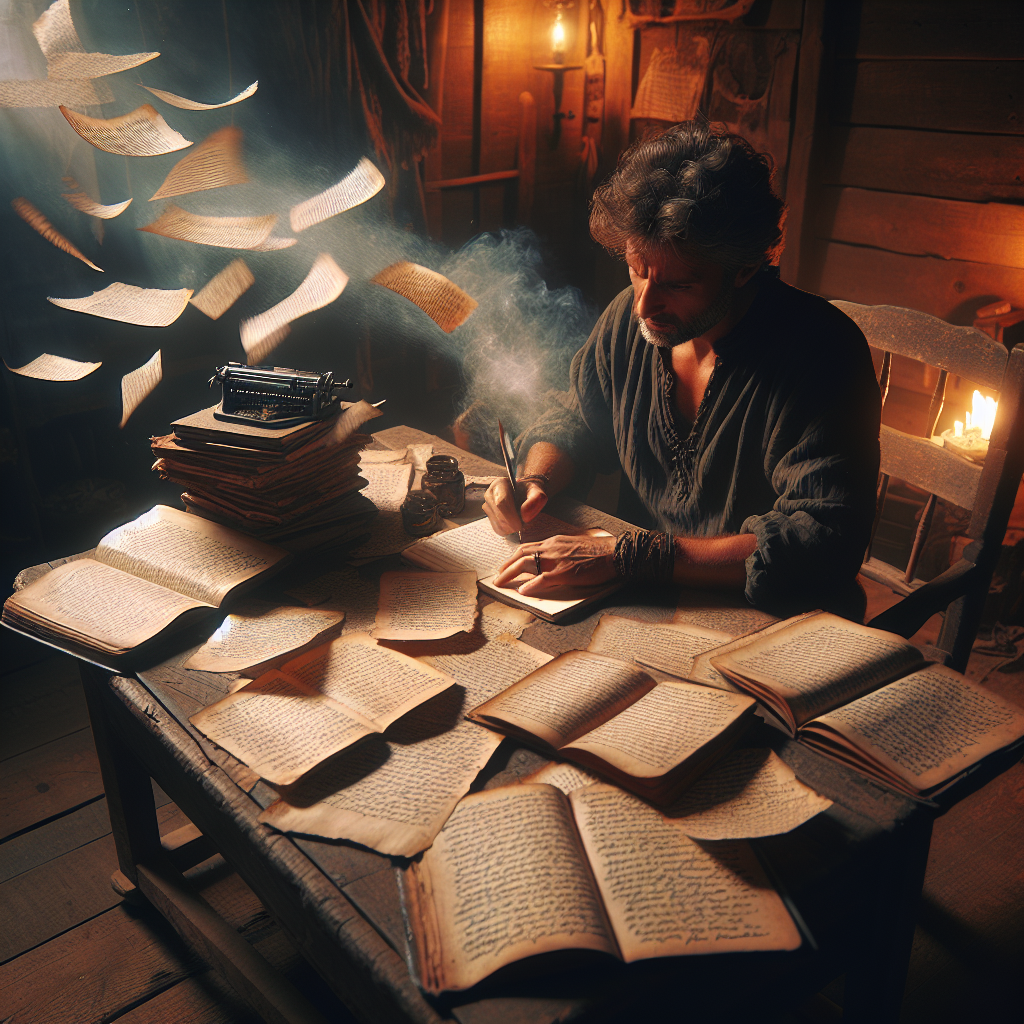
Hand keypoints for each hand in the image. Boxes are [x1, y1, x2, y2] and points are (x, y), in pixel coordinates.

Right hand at [482, 477, 547, 535]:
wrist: (525, 494)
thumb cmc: (530, 493)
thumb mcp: (537, 492)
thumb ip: (535, 500)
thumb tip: (524, 515)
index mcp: (500, 484)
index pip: (501, 502)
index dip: (510, 515)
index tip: (520, 524)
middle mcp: (490, 494)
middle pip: (497, 513)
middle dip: (510, 524)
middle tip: (521, 528)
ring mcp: (487, 505)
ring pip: (496, 522)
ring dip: (509, 528)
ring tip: (519, 524)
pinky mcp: (489, 516)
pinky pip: (496, 528)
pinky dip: (506, 531)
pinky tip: (513, 526)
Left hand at [493, 531, 616, 595]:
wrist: (616, 552)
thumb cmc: (600, 551)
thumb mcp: (574, 546)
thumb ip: (560, 551)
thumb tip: (551, 560)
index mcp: (554, 541)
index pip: (527, 547)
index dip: (513, 557)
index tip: (506, 565)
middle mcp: (551, 547)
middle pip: (521, 554)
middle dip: (506, 566)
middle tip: (497, 577)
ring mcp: (557, 559)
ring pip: (526, 564)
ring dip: (510, 574)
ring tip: (501, 584)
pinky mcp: (565, 572)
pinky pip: (543, 578)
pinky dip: (531, 585)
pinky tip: (523, 592)